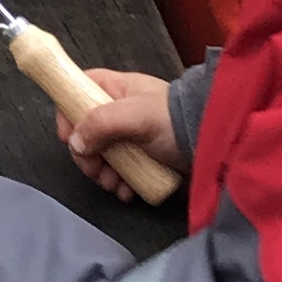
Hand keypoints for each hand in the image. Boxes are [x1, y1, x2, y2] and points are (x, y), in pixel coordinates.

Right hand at [62, 67, 182, 187]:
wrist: (214, 146)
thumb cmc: (175, 122)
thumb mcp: (136, 115)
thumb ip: (101, 123)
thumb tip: (75, 143)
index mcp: (117, 90)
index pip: (79, 91)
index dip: (68, 111)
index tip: (69, 137)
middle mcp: (120, 112)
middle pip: (85, 131)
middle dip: (86, 154)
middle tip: (95, 169)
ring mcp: (131, 138)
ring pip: (100, 156)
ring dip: (102, 174)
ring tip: (115, 184)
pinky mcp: (142, 160)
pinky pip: (119, 172)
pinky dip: (119, 184)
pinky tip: (127, 191)